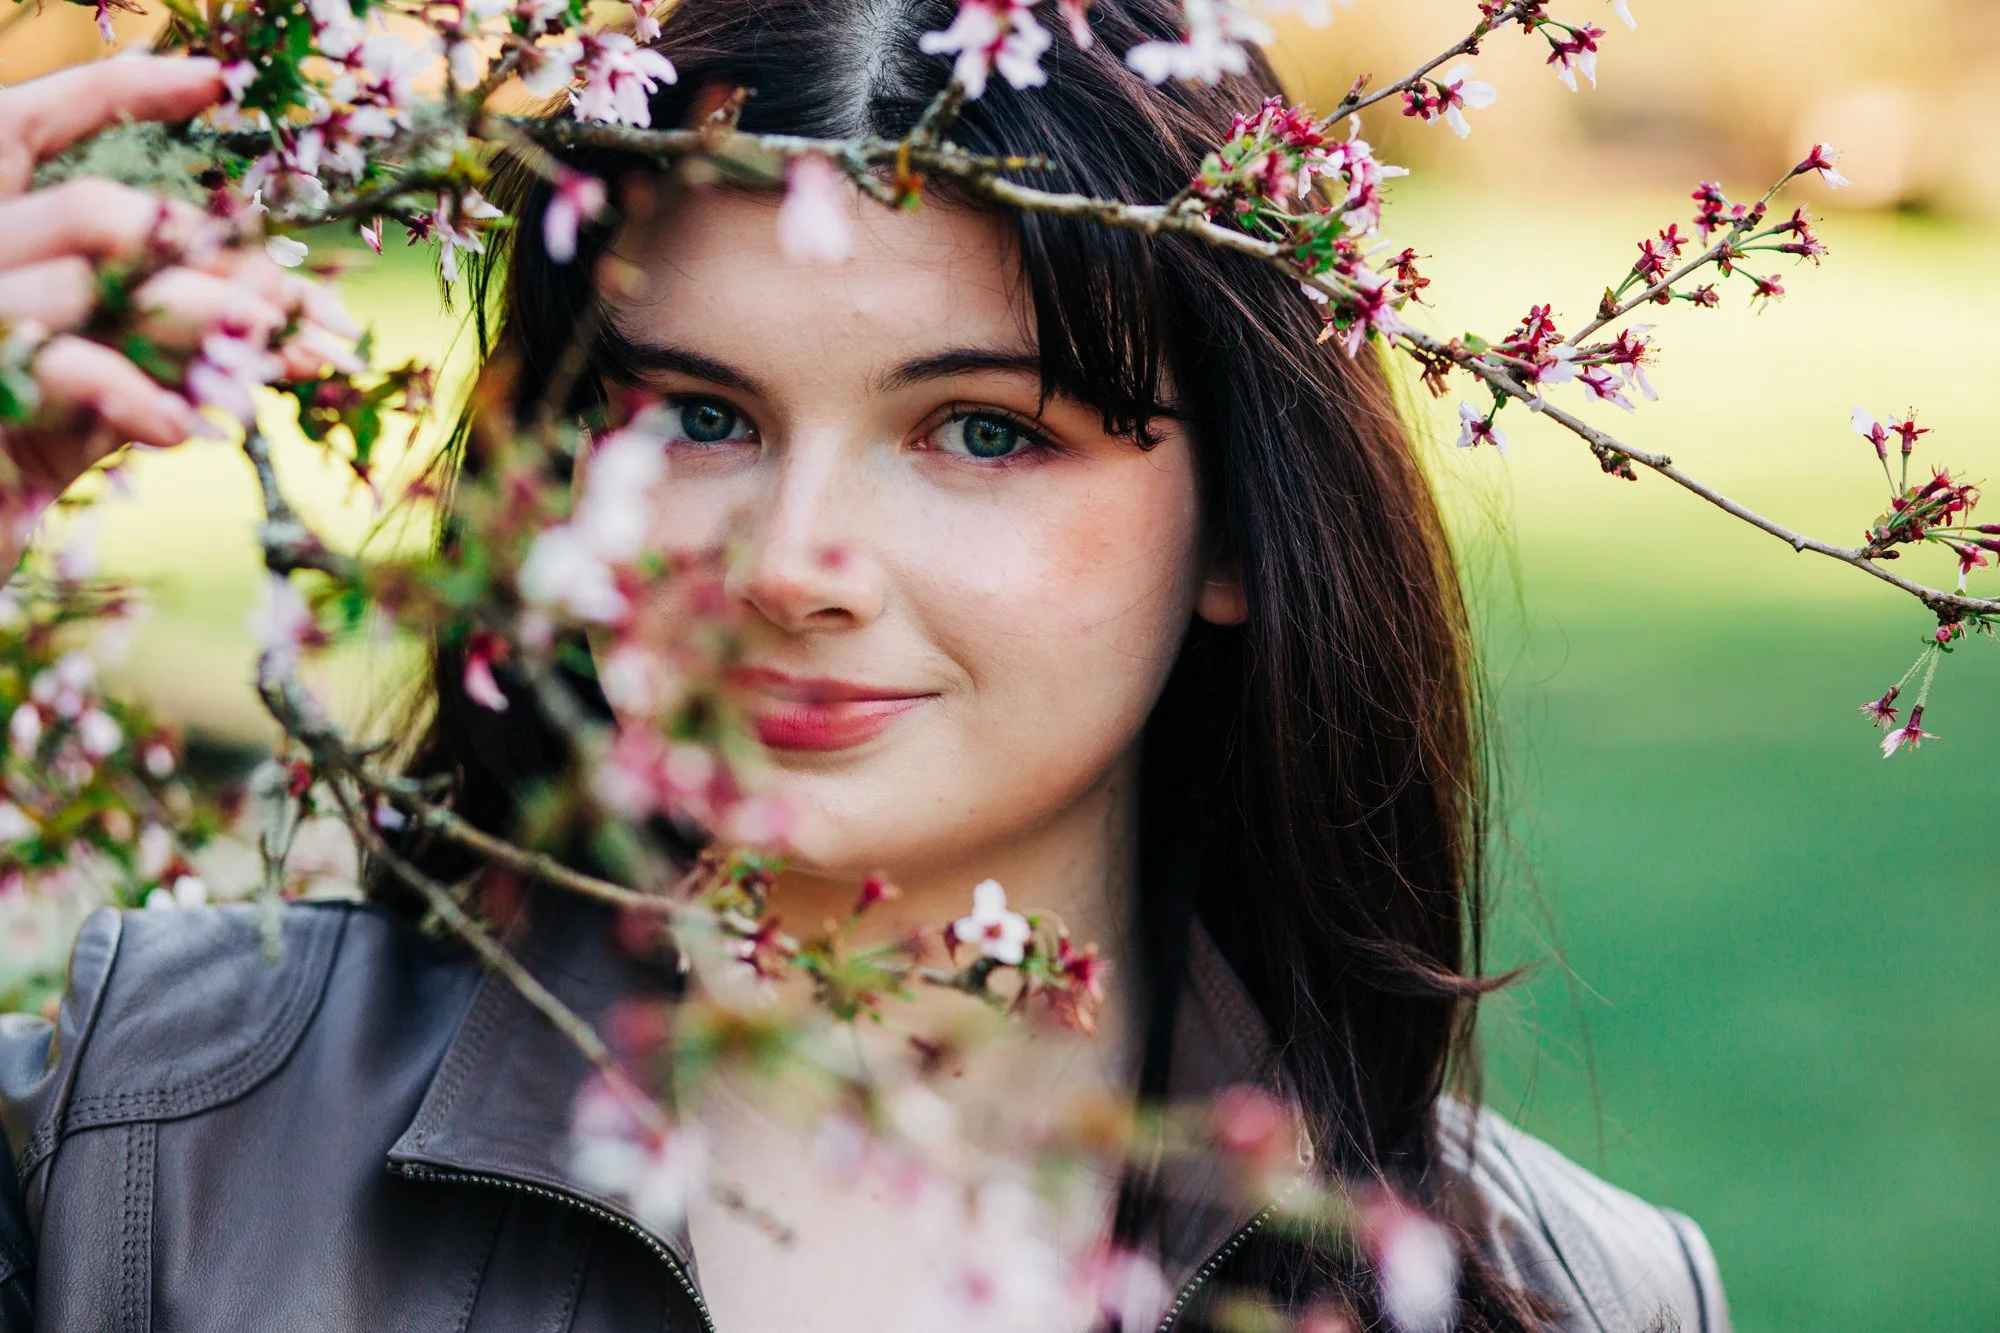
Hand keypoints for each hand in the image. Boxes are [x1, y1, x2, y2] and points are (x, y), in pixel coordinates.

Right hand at [0, 55, 358, 569]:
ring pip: (100, 280)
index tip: (213, 79)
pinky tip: (194, 432)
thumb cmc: (19, 465)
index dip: (114, 89)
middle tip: (308, 312)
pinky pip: (71, 367)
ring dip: (210, 320)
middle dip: (219, 258)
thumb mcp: (99, 389)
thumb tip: (277, 306)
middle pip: (103, 213)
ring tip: (282, 358)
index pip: (30, 120)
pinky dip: (145, 396)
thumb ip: (162, 337)